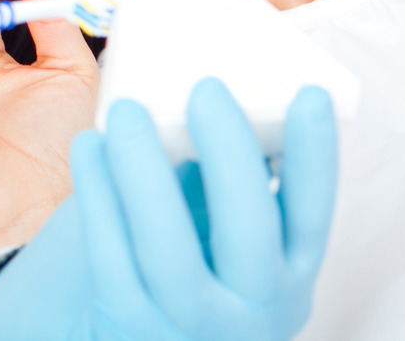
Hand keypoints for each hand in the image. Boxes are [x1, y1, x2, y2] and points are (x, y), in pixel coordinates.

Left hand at [0, 80, 338, 340]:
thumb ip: (228, 187)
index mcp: (288, 278)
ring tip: (127, 111)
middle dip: (229, 153)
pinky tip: (89, 145)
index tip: (307, 93)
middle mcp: (252, 310)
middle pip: (250, 229)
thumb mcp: (230, 251)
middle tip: (205, 87)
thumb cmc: (185, 279)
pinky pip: (110, 257)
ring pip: (170, 248)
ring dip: (146, 170)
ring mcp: (190, 324)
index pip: (314, 215)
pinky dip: (99, 195)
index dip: (316, 156)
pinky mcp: (127, 325)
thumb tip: (214, 96)